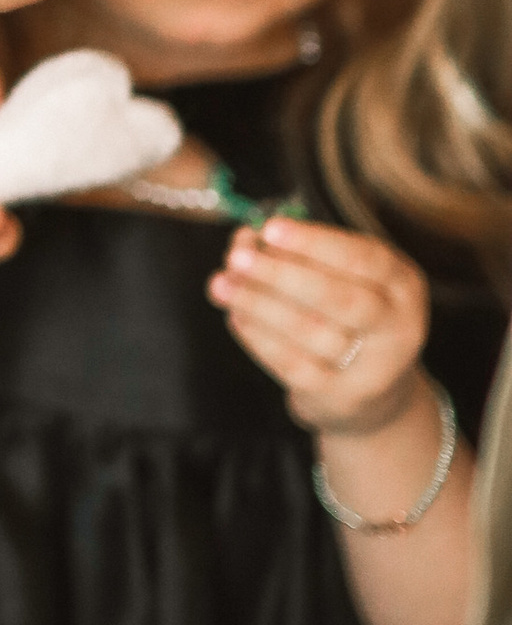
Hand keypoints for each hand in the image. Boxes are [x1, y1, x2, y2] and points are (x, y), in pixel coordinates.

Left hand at [207, 215, 430, 433]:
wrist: (373, 392)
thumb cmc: (349, 317)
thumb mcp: (342, 278)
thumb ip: (301, 254)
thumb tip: (246, 238)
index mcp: (403, 285)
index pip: (365, 258)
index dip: (316, 241)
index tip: (269, 228)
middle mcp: (399, 327)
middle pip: (340, 299)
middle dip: (282, 274)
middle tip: (236, 257)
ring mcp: (375, 368)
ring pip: (311, 331)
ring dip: (259, 304)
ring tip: (221, 284)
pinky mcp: (343, 397)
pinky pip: (293, 364)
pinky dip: (259, 338)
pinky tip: (236, 316)